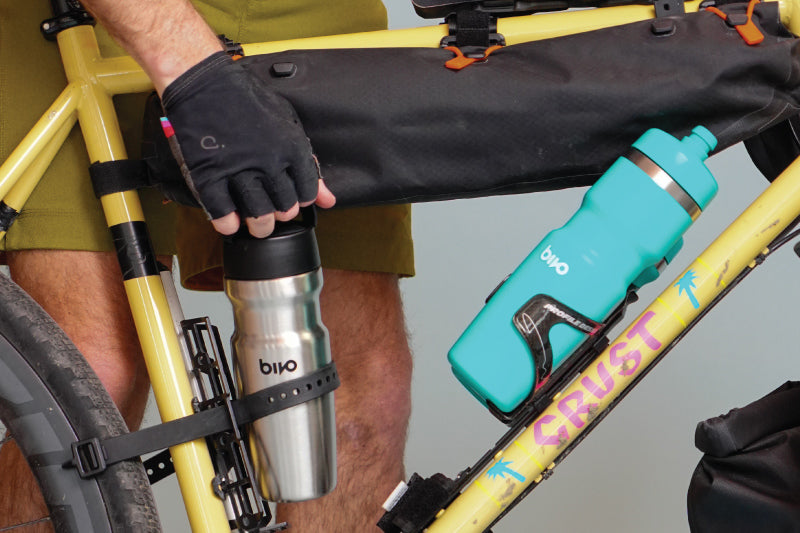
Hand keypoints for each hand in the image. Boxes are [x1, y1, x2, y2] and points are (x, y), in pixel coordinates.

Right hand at [161, 51, 334, 236]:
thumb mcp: (287, 124)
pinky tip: (230, 220)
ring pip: (259, 217)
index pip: (307, 194)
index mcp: (292, 149)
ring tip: (254, 220)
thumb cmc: (246, 100)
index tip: (289, 194)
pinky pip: (223, 215)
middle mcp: (269, 162)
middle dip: (280, 214)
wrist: (203, 82)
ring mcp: (238, 170)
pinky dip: (229, 224)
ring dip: (259, 226)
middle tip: (271, 207)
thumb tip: (328, 199)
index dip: (299, 199)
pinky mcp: (209, 175)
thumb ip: (309, 163)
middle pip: (285, 209)